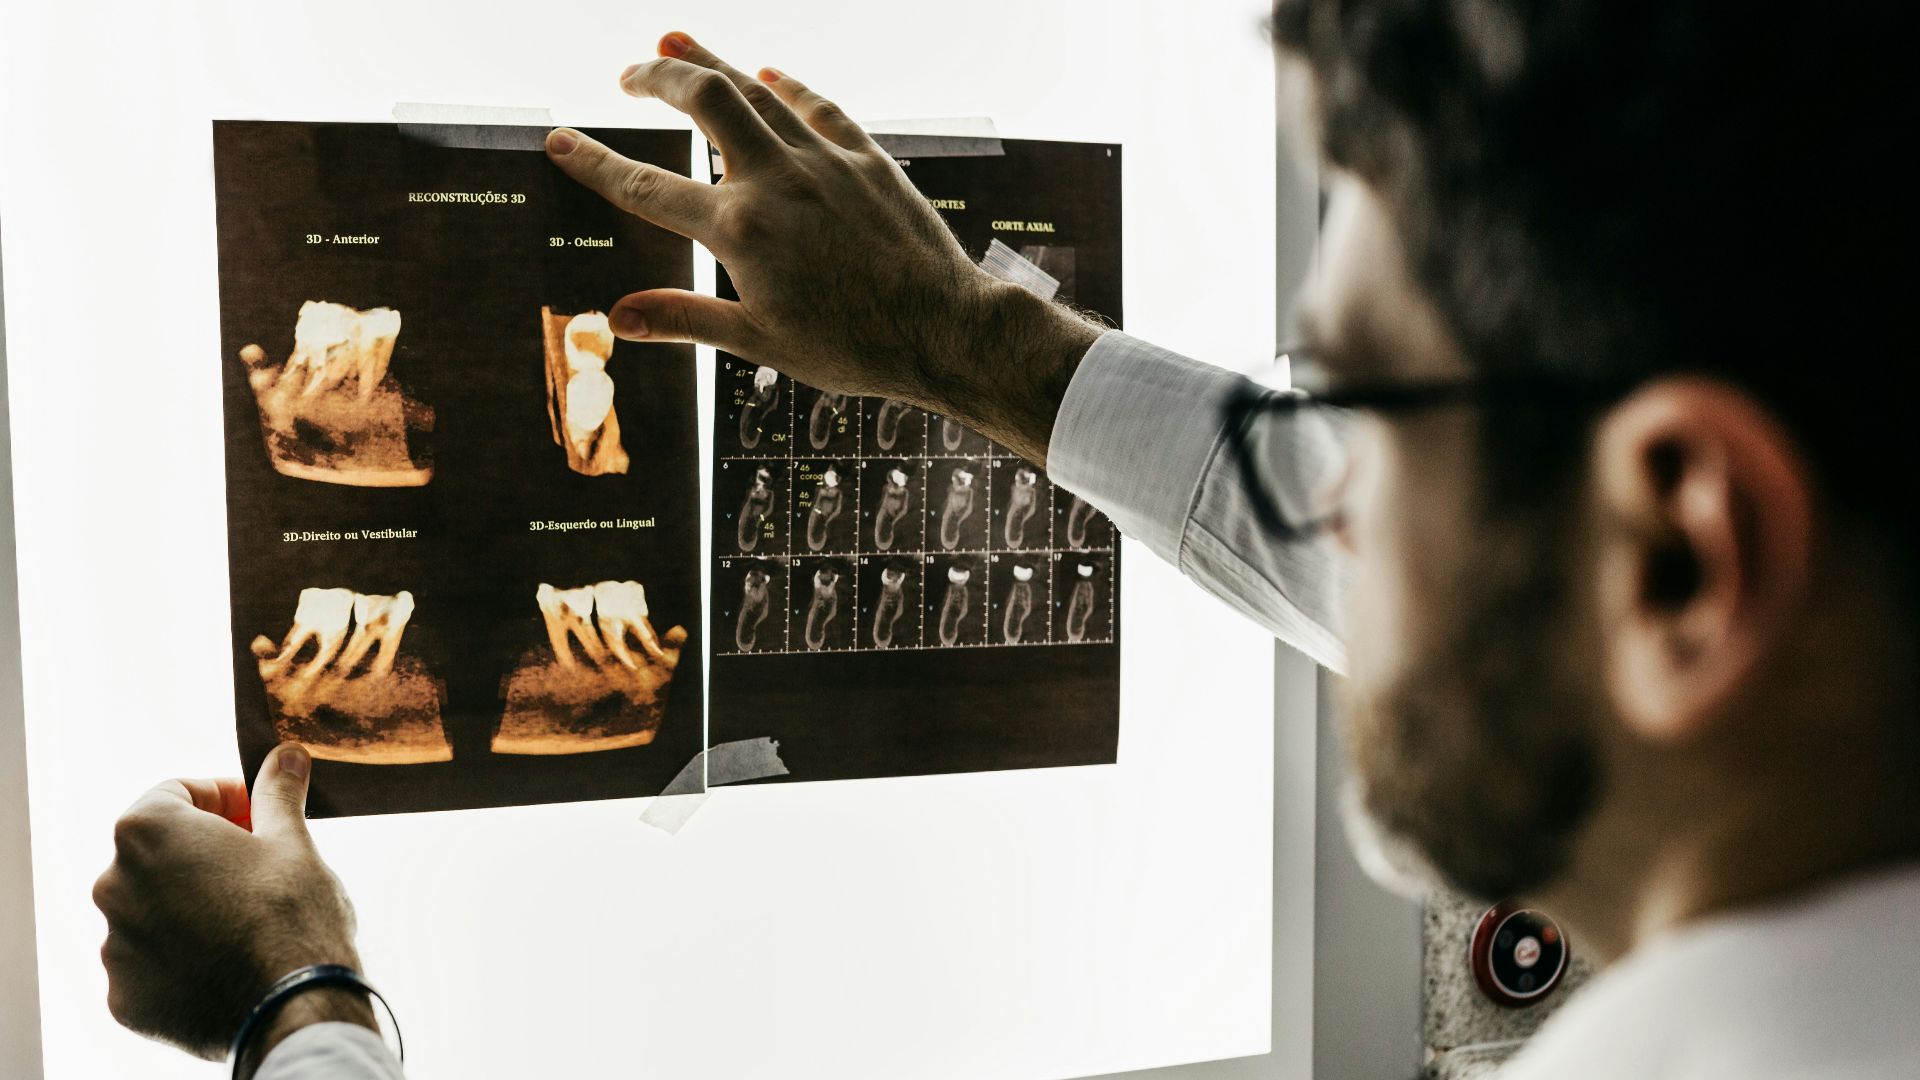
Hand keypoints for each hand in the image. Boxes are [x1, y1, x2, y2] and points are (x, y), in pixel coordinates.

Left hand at [93, 743, 374, 1067]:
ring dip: (190, 904)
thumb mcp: (293, 841)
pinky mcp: (124, 997)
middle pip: (159, 853)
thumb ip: (277, 793)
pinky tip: (228, 960)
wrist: (294, 1008)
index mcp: (147, 833)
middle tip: (259, 865)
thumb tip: (286, 755)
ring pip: (153, 909)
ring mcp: (114, 946)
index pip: (176, 793)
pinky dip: (181, 956)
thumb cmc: (293, 915)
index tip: (258, 814)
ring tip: (247, 920)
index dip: (223, 797)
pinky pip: (150, 963)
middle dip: (205, 852)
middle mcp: (113, 885)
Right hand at [544, 31, 1103, 463]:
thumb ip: (685, 319)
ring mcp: (825, 162)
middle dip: (656, 76)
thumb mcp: (761, 343)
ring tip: (675, 45)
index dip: (594, 162)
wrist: (946, 330)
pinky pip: (820, 107)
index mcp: (740, 232)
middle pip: (703, 100)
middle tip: (627, 73)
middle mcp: (777, 181)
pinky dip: (789, 86)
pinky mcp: (868, 159)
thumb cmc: (854, 349)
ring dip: (712, 63)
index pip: (646, 186)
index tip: (558, 139)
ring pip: (757, 90)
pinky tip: (770, 74)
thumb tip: (616, 318)